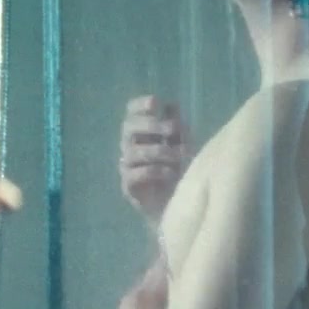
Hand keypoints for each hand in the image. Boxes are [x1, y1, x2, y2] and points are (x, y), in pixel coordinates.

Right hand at [119, 95, 190, 222]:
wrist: (174, 205)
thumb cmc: (177, 171)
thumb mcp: (182, 146)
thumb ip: (176, 127)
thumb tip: (172, 104)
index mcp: (141, 133)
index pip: (131, 112)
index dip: (140, 105)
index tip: (155, 102)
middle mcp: (130, 145)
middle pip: (128, 127)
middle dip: (152, 125)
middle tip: (173, 128)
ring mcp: (126, 165)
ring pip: (134, 151)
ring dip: (160, 150)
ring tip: (181, 155)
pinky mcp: (128, 185)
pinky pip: (136, 173)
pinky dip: (155, 171)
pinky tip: (170, 173)